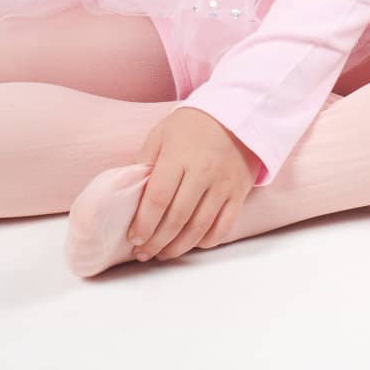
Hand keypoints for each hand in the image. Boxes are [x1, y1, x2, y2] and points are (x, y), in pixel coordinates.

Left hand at [125, 107, 261, 261]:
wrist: (235, 115)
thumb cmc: (191, 125)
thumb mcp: (161, 134)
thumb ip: (145, 163)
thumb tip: (131, 194)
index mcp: (179, 156)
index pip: (158, 198)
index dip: (144, 223)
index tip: (133, 238)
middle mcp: (203, 172)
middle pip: (177, 218)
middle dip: (157, 241)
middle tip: (143, 253)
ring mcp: (224, 185)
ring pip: (199, 228)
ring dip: (178, 247)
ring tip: (163, 254)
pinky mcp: (239, 193)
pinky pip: (223, 227)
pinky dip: (206, 241)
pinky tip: (191, 244)